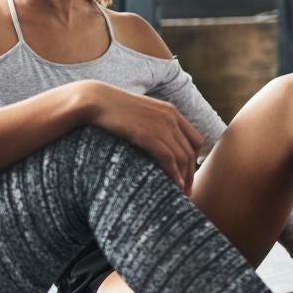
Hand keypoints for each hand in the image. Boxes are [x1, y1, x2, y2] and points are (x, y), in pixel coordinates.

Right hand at [83, 83, 203, 191]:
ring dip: (184, 178)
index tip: (188, 173)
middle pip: (191, 151)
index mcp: (171, 111)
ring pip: (182, 157)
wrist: (97, 99)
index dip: (195, 158)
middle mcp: (170, 117)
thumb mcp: (141, 112)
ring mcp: (160, 125)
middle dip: (190, 173)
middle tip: (186, 190)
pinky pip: (168, 158)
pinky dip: (174, 174)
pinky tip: (173, 185)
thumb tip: (153, 140)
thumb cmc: (113, 108)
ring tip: (180, 193)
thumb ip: (152, 123)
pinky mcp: (148, 135)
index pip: (195, 139)